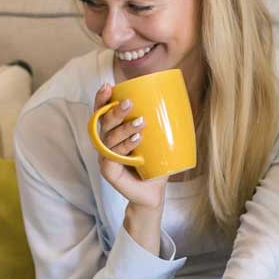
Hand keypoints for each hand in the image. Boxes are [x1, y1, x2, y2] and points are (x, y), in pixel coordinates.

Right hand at [93, 84, 167, 211]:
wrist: (153, 193)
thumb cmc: (155, 164)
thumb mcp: (157, 139)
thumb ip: (159, 122)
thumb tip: (176, 99)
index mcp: (113, 132)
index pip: (102, 112)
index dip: (102, 99)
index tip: (108, 86)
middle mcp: (105, 143)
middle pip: (104, 122)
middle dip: (114, 111)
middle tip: (129, 103)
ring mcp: (105, 157)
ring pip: (109, 138)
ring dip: (124, 128)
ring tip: (141, 122)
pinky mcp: (108, 171)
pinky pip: (112, 156)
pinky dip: (125, 146)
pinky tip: (137, 140)